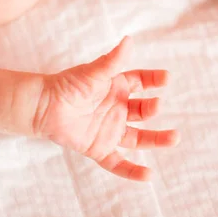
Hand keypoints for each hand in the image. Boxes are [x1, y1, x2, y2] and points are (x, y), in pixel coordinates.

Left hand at [33, 37, 179, 180]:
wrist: (43, 106)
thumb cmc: (68, 85)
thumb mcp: (94, 72)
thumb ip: (113, 60)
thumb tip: (129, 40)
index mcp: (117, 88)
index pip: (141, 82)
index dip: (154, 80)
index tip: (166, 78)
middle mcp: (117, 109)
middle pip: (143, 111)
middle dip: (153, 108)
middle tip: (158, 105)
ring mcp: (110, 130)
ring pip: (139, 138)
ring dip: (156, 139)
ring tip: (174, 137)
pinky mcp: (99, 148)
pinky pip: (118, 162)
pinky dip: (132, 171)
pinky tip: (148, 176)